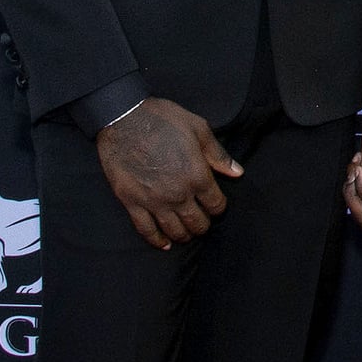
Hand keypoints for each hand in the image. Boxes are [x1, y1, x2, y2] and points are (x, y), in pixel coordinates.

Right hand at [95, 98, 242, 249]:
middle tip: (201, 219)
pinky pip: (146, 230)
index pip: (216, 205)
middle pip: (197, 223)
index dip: (219, 206)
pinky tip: (164, 243)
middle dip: (203, 224)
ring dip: (184, 234)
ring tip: (186, 232)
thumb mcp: (198, 129)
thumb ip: (218, 155)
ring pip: (175, 231)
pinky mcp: (132, 203)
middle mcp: (178, 194)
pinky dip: (157, 240)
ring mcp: (154, 201)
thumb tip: (237, 173)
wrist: (123, 118)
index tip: (215, 204)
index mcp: (197, 176)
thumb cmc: (163, 119)